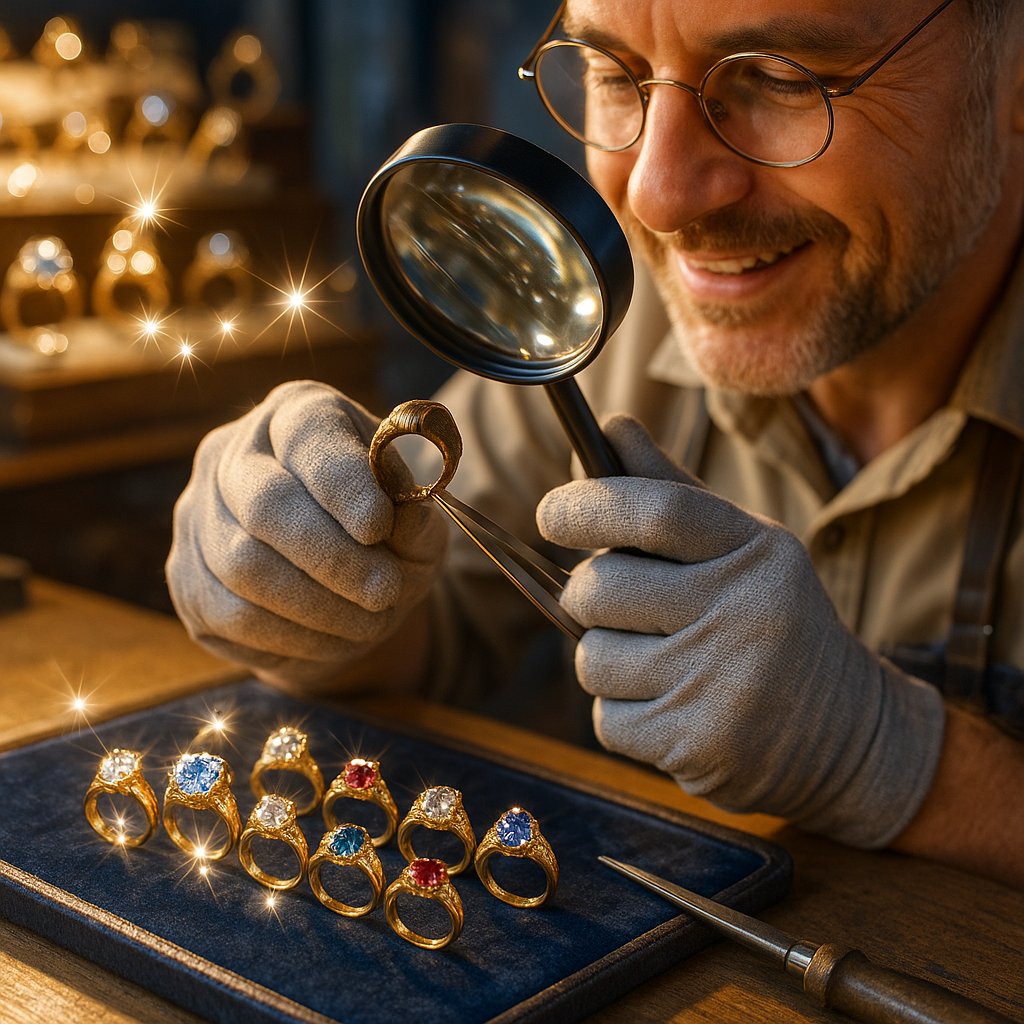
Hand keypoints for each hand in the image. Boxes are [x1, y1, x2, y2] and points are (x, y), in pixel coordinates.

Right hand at [166, 381, 446, 686]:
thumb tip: (407, 516)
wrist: (343, 587)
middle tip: (385, 591)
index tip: (377, 527)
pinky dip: (291, 635)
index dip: (342, 482)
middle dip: (332, 557)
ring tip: (372, 623)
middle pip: (265, 503)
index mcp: (297, 414)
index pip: (308, 433)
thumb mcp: (416, 523)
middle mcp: (233, 452)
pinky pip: (230, 613)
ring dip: (317, 605)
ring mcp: (198, 513)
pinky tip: (335, 639)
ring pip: (243, 566)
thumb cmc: (384, 538)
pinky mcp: (185, 577)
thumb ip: (415, 518)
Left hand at [536, 415, 944, 846]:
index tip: (552, 514)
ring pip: (592, 658)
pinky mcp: (699, 745)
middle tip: (616, 605)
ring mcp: (723, 684)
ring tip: (658, 664)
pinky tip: (671, 709)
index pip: (656, 510)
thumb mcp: (738, 547)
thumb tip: (609, 426)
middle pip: (602, 586)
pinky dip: (621, 714)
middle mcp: (747, 613)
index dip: (588, 504)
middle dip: (587, 595)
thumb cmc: (769, 620)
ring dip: (604, 659)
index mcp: (758, 551)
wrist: (845, 734)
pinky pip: (606, 718)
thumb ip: (669, 490)